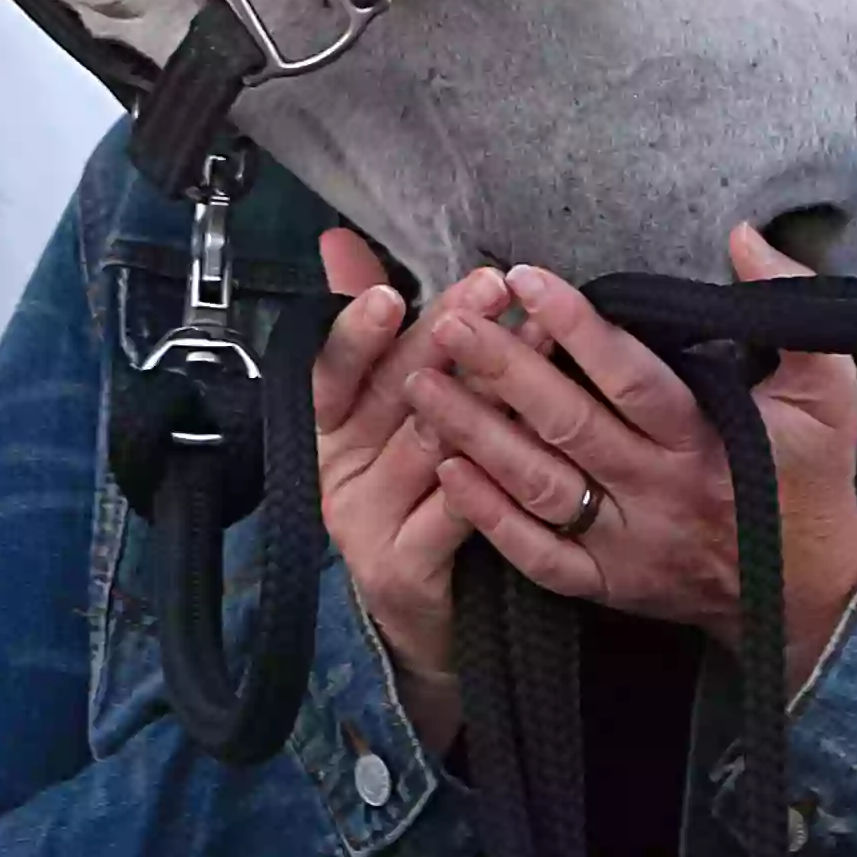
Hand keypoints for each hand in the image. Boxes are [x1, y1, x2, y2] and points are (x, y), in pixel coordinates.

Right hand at [311, 231, 514, 755]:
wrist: (418, 617)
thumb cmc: (406, 489)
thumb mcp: (377, 403)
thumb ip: (364, 324)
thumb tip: (338, 239)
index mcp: (324, 429)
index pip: (330, 372)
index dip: (356, 333)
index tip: (388, 293)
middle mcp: (336, 473)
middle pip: (392, 396)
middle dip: (445, 337)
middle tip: (491, 288)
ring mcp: (366, 524)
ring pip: (433, 444)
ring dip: (487, 389)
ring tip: (532, 339)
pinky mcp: (403, 569)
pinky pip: (457, 510)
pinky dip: (489, 471)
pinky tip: (526, 433)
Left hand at [409, 222, 856, 687]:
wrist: (812, 599)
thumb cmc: (813, 477)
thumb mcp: (827, 389)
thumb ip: (792, 307)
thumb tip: (743, 235)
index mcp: (704, 438)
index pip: (630, 374)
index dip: (574, 324)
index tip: (523, 276)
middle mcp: (659, 490)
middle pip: (568, 426)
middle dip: (501, 372)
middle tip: (447, 324)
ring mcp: (628, 545)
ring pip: (539, 488)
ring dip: (476, 435)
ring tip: (420, 386)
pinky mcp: (609, 586)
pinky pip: (540, 557)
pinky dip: (490, 519)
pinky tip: (447, 471)